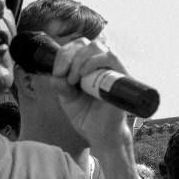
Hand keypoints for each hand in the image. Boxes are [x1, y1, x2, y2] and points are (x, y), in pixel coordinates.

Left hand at [38, 36, 132, 150]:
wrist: (100, 135)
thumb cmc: (87, 116)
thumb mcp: (67, 98)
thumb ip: (60, 85)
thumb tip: (57, 75)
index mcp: (88, 66)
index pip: (76, 46)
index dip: (63, 54)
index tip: (57, 73)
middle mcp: (101, 65)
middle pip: (85, 43)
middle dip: (69, 55)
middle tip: (63, 74)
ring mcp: (112, 70)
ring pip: (97, 47)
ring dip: (80, 60)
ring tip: (74, 79)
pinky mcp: (121, 77)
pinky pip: (111, 57)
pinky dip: (94, 62)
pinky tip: (84, 75)